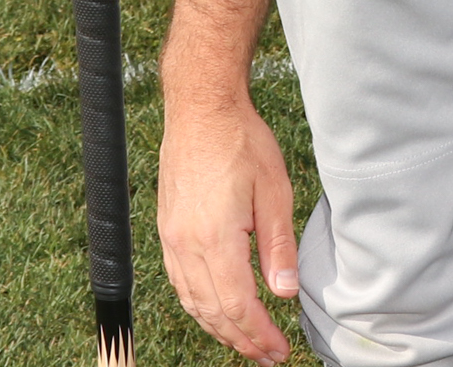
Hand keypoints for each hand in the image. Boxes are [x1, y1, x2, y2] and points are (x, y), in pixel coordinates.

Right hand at [158, 93, 300, 362]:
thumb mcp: (275, 190)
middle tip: (269, 355)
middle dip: (242, 340)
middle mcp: (186, 245)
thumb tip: (285, 292)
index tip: (280, 350)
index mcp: (215, 239)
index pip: (238, 305)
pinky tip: (216, 311)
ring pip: (193, 302)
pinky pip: (180, 283)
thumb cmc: (241, 142)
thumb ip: (278, 245)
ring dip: (220, 328)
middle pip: (213, 311)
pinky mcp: (167, 230)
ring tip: (246, 343)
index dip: (260, 334)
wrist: (200, 109)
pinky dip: (199, 305)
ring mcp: (172, 239)